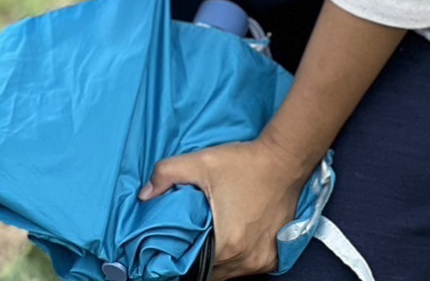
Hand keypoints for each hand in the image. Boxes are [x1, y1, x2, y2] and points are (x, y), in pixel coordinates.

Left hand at [140, 137, 305, 278]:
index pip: (195, 268)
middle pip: (213, 273)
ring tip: (210, 240)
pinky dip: (238, 260)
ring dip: (219, 261)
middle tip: (192, 240)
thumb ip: (167, 174)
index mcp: (226, 245)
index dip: (183, 260)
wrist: (284, 160)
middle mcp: (246, 260)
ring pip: (231, 273)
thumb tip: (144, 195)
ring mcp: (263, 260)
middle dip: (200, 260)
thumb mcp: (202, 162)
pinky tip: (231, 240)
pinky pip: (249, 268)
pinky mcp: (275, 255)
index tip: (176, 248)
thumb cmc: (244, 163)